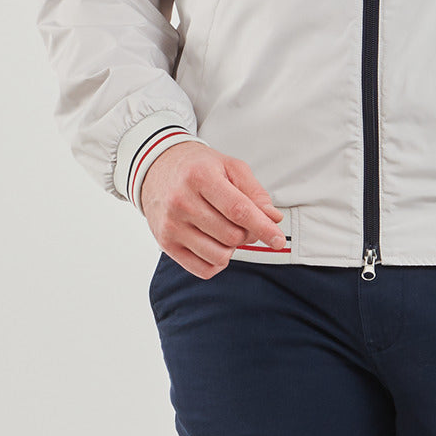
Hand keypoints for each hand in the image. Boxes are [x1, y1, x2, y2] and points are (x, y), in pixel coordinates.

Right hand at [139, 141, 286, 278]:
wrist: (157, 168)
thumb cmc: (199, 167)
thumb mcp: (230, 167)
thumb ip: (254, 192)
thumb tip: (273, 219)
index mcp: (200, 176)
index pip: (238, 210)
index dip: (263, 227)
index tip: (279, 240)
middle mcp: (181, 202)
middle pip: (231, 235)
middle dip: (247, 233)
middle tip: (243, 222)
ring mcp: (171, 225)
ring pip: (219, 256)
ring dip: (232, 248)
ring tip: (225, 230)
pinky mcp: (165, 244)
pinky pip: (203, 269)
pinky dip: (218, 262)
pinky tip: (215, 244)